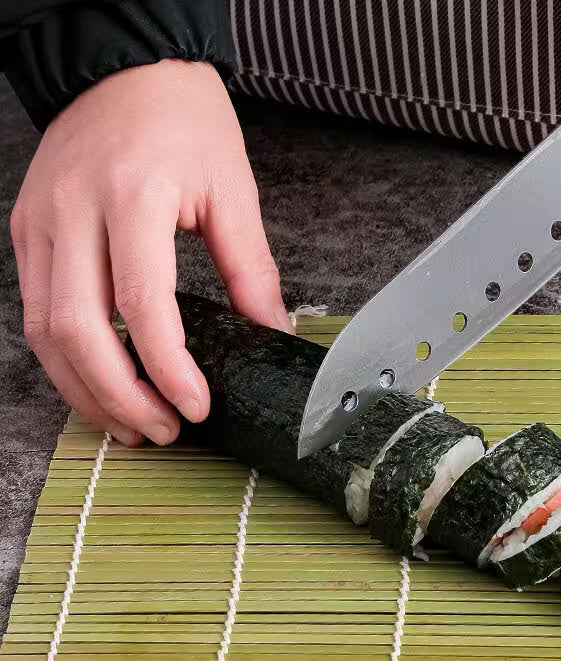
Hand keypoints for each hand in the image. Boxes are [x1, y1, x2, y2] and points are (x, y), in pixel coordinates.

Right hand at [11, 59, 291, 446]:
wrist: (124, 68)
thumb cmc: (183, 118)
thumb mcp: (233, 189)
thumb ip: (251, 269)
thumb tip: (271, 333)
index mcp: (132, 195)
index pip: (142, 305)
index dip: (169, 369)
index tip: (198, 406)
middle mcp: (73, 212)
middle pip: (78, 331)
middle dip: (121, 397)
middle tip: (165, 430)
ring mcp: (40, 223)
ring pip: (45, 332)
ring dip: (87, 391)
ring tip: (133, 424)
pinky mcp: (27, 232)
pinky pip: (36, 312)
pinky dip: (67, 360)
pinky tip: (101, 384)